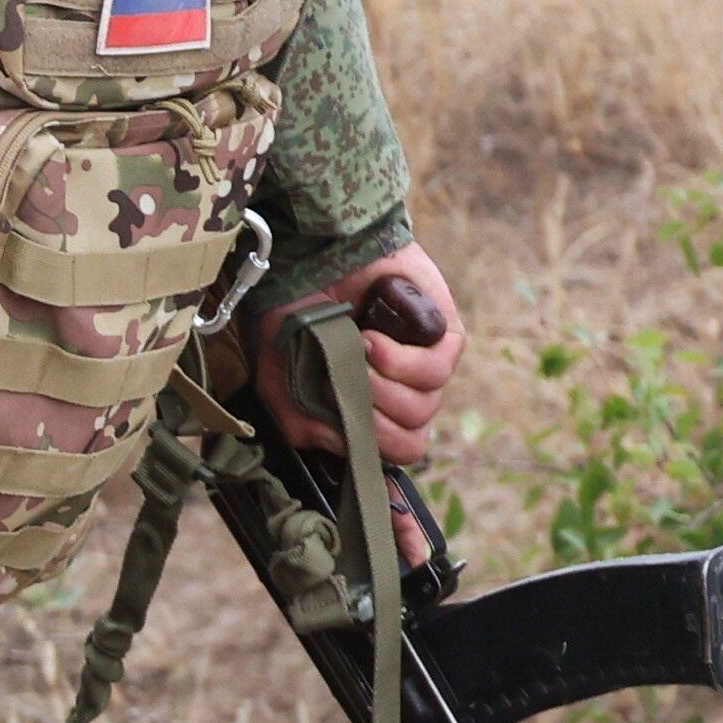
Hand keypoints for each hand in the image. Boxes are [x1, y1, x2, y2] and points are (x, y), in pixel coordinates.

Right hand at [260, 241, 464, 471]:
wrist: (309, 258)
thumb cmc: (293, 314)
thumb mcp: (277, 377)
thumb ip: (301, 421)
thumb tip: (339, 444)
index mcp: (364, 407)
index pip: (391, 455)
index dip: (378, 461)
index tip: (365, 464)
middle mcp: (397, 392)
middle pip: (408, 440)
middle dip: (372, 417)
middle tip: (346, 382)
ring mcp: (424, 366)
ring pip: (421, 408)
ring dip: (382, 385)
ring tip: (357, 351)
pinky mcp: (445, 336)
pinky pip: (436, 372)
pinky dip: (399, 361)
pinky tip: (373, 339)